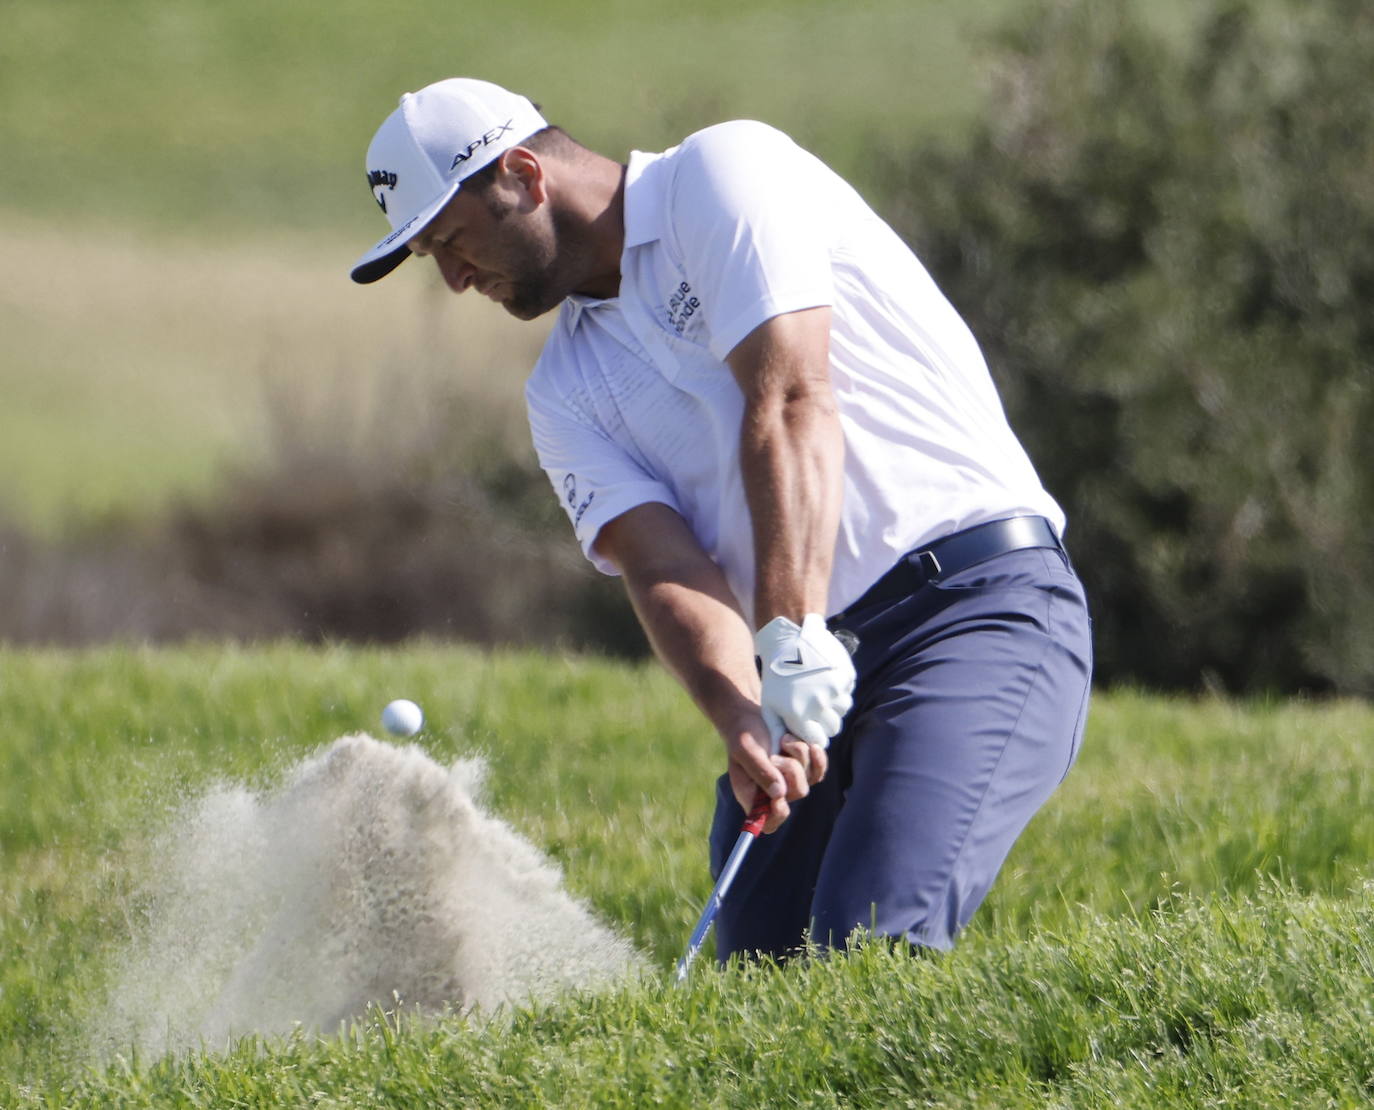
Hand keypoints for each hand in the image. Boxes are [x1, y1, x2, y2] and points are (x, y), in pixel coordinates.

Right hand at [726, 716, 829, 833]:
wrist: (753, 716)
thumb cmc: (743, 733)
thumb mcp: (744, 748)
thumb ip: (760, 770)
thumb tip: (780, 794)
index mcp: (752, 795)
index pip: (768, 822)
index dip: (776, 816)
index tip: (778, 799)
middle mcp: (774, 793)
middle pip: (797, 793)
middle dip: (791, 769)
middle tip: (775, 754)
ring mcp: (792, 781)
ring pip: (810, 779)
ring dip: (799, 755)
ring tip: (783, 740)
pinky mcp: (805, 768)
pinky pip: (819, 770)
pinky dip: (816, 756)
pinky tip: (809, 744)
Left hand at [754, 614, 855, 748]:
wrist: (789, 638)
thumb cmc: (776, 675)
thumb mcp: (769, 703)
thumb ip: (777, 730)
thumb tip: (778, 754)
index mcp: (799, 714)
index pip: (817, 741)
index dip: (814, 736)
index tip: (808, 727)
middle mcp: (820, 704)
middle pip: (832, 727)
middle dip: (824, 722)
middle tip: (814, 709)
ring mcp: (835, 689)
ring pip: (842, 710)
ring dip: (833, 706)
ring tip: (819, 693)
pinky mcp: (846, 676)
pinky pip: (847, 692)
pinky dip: (839, 690)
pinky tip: (825, 680)